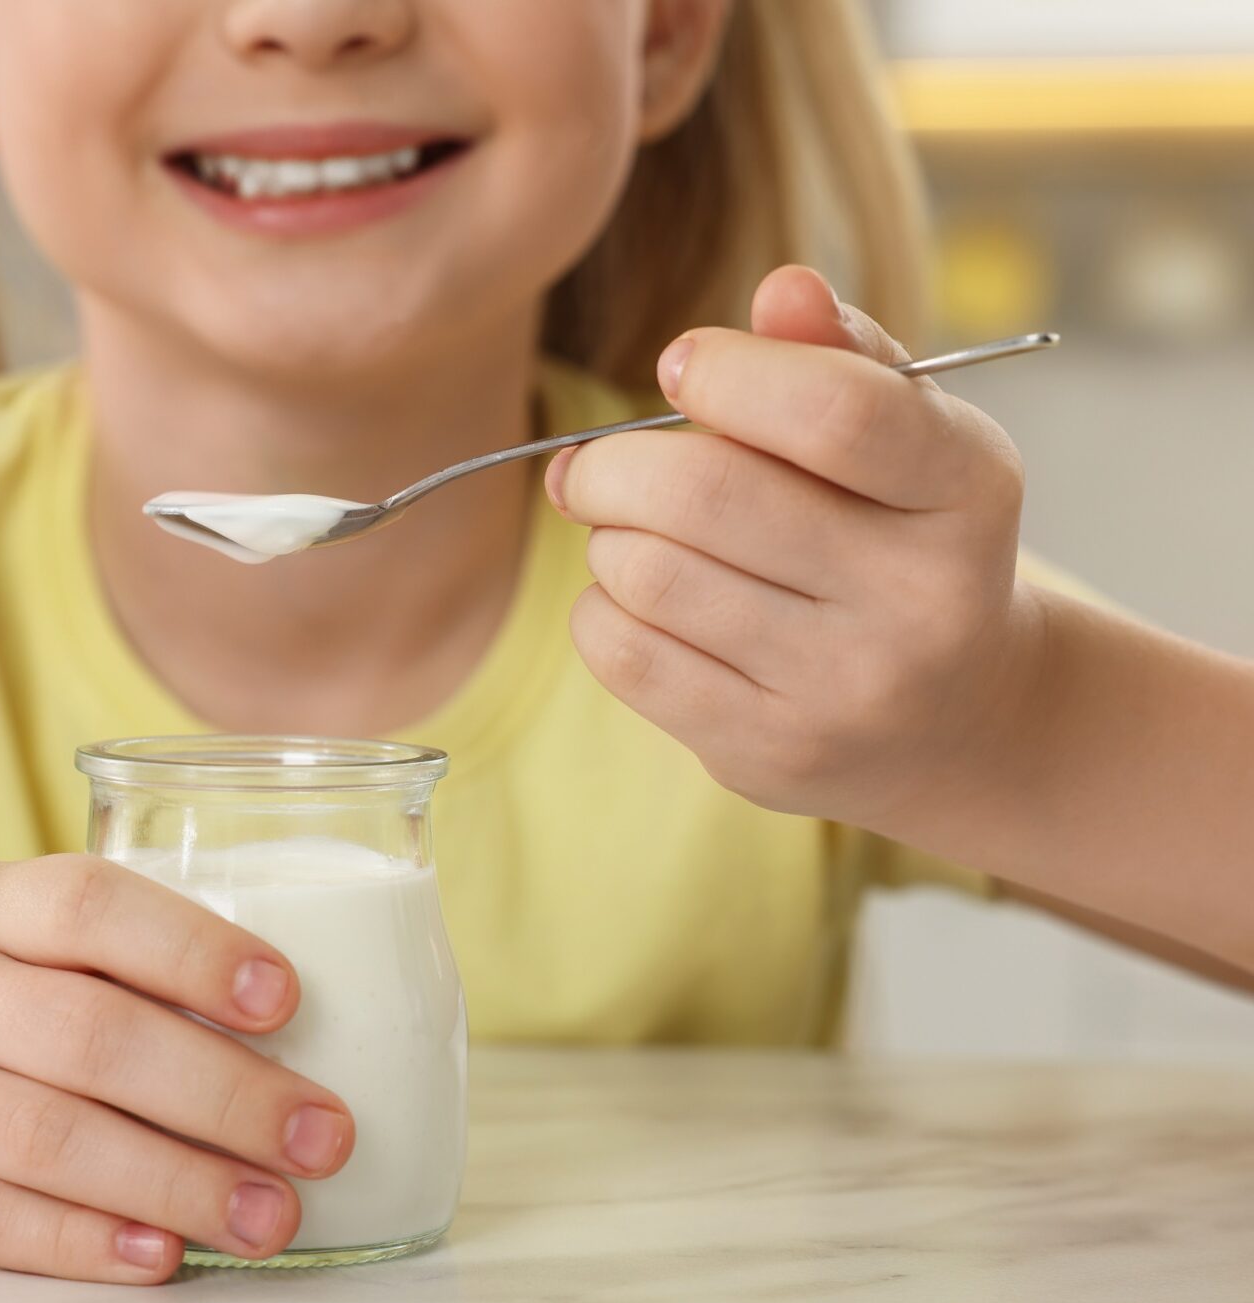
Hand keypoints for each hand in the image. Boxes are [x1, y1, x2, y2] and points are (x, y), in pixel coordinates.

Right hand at [0, 855, 352, 1283]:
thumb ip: (88, 953)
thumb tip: (272, 1019)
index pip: (86, 906)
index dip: (192, 949)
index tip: (287, 997)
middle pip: (88, 1038)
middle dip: (223, 1094)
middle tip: (323, 1135)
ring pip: (48, 1140)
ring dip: (176, 1184)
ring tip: (273, 1214)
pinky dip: (80, 1243)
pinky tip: (159, 1257)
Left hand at [546, 265, 1045, 825]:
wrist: (961, 720)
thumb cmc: (905, 536)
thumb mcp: (908, 437)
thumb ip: (840, 355)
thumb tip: (780, 288)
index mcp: (967, 491)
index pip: (836, 412)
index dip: (728, 372)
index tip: (681, 365)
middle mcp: (920, 598)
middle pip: (707, 496)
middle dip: (615, 464)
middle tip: (596, 465)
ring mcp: (845, 688)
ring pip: (650, 575)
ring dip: (608, 538)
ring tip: (631, 533)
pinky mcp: (770, 752)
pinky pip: (625, 655)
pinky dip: (600, 609)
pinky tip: (635, 598)